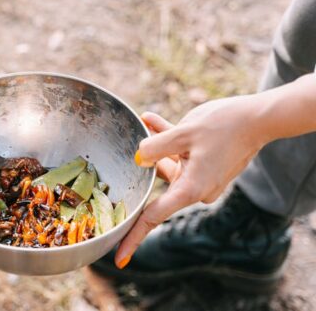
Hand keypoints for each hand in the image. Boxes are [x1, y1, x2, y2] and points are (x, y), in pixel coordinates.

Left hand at [115, 96, 268, 267]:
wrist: (259, 118)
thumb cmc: (223, 126)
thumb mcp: (183, 133)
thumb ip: (155, 147)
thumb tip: (138, 158)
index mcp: (190, 189)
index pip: (153, 217)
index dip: (133, 237)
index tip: (120, 259)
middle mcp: (196, 190)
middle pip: (157, 184)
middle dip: (144, 163)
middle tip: (128, 149)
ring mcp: (201, 179)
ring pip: (167, 164)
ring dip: (156, 145)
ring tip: (146, 121)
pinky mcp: (205, 167)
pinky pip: (178, 156)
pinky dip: (167, 141)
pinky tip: (151, 120)